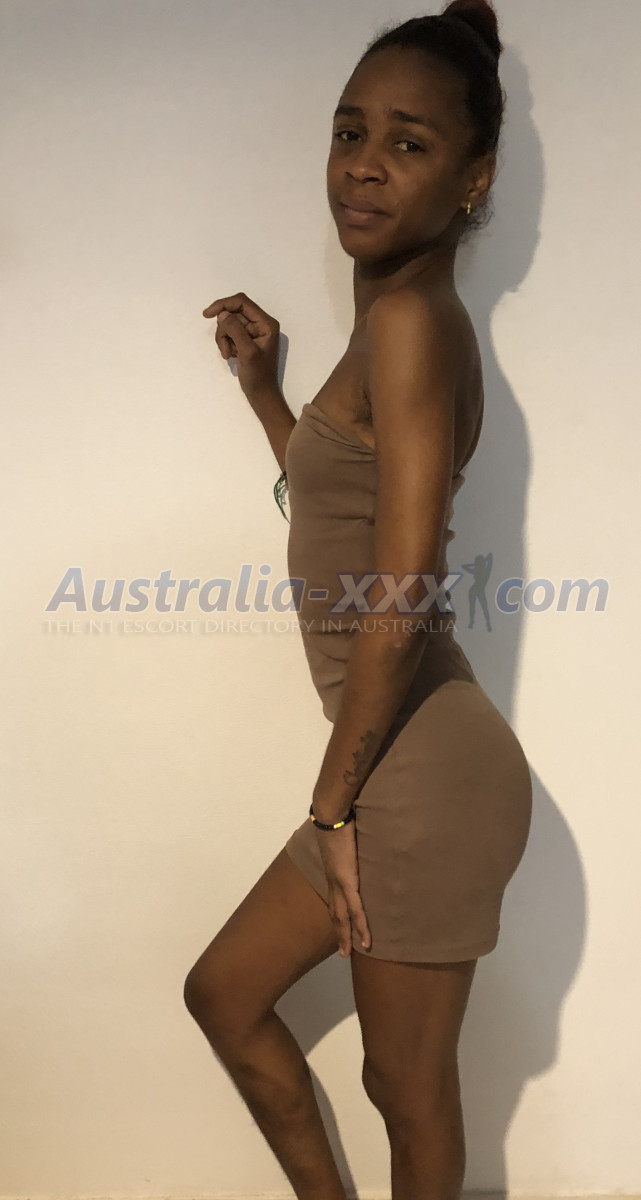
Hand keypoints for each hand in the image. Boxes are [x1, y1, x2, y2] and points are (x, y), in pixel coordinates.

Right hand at [202, 291, 280, 405]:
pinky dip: (226, 343)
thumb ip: (236, 330)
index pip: (242, 302)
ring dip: (224, 339)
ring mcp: (253, 332)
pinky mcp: (246, 340)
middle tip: (225, 348)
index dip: (223, 305)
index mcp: (266, 323)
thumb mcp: (247, 352)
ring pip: (229, 324)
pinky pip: (230, 334)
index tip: (206, 314)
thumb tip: (223, 314)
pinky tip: (231, 356)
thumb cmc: (258, 376)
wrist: (261, 394)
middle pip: (233, 313)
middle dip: (224, 329)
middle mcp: (260, 324)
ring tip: (229, 355)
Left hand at [313, 815, 371, 956]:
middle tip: (342, 951)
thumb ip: (355, 837)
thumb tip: (364, 834)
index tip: (340, 925)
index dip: (338, 911)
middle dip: (339, 931)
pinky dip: (361, 927)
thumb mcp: (347, 830)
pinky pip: (356, 910)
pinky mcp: (348, 880)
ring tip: (349, 953)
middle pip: (335, 912)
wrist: (331, 810)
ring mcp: (339, 881)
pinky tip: (366, 941)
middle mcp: (333, 878)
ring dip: (346, 935)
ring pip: (343, 916)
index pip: (335, 895)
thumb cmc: (341, 814)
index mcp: (333, 867)